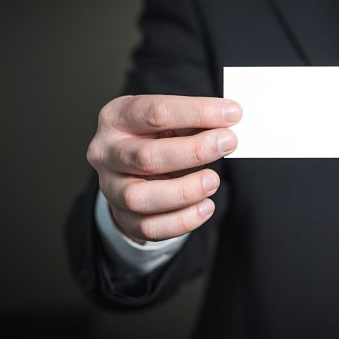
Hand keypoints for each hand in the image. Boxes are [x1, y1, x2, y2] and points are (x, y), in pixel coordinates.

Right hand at [87, 95, 241, 242]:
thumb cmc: (158, 137)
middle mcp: (106, 152)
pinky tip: (206, 206)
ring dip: (184, 191)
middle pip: (147, 157)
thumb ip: (197, 120)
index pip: (156, 112)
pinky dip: (182, 220)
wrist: (134, 169)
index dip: (198, 112)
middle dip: (194, 151)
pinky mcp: (123, 217)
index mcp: (116, 117)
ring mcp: (110, 187)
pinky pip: (149, 227)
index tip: (233, 113)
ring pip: (140, 198)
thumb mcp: (172, 120)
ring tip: (213, 180)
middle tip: (228, 143)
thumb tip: (231, 120)